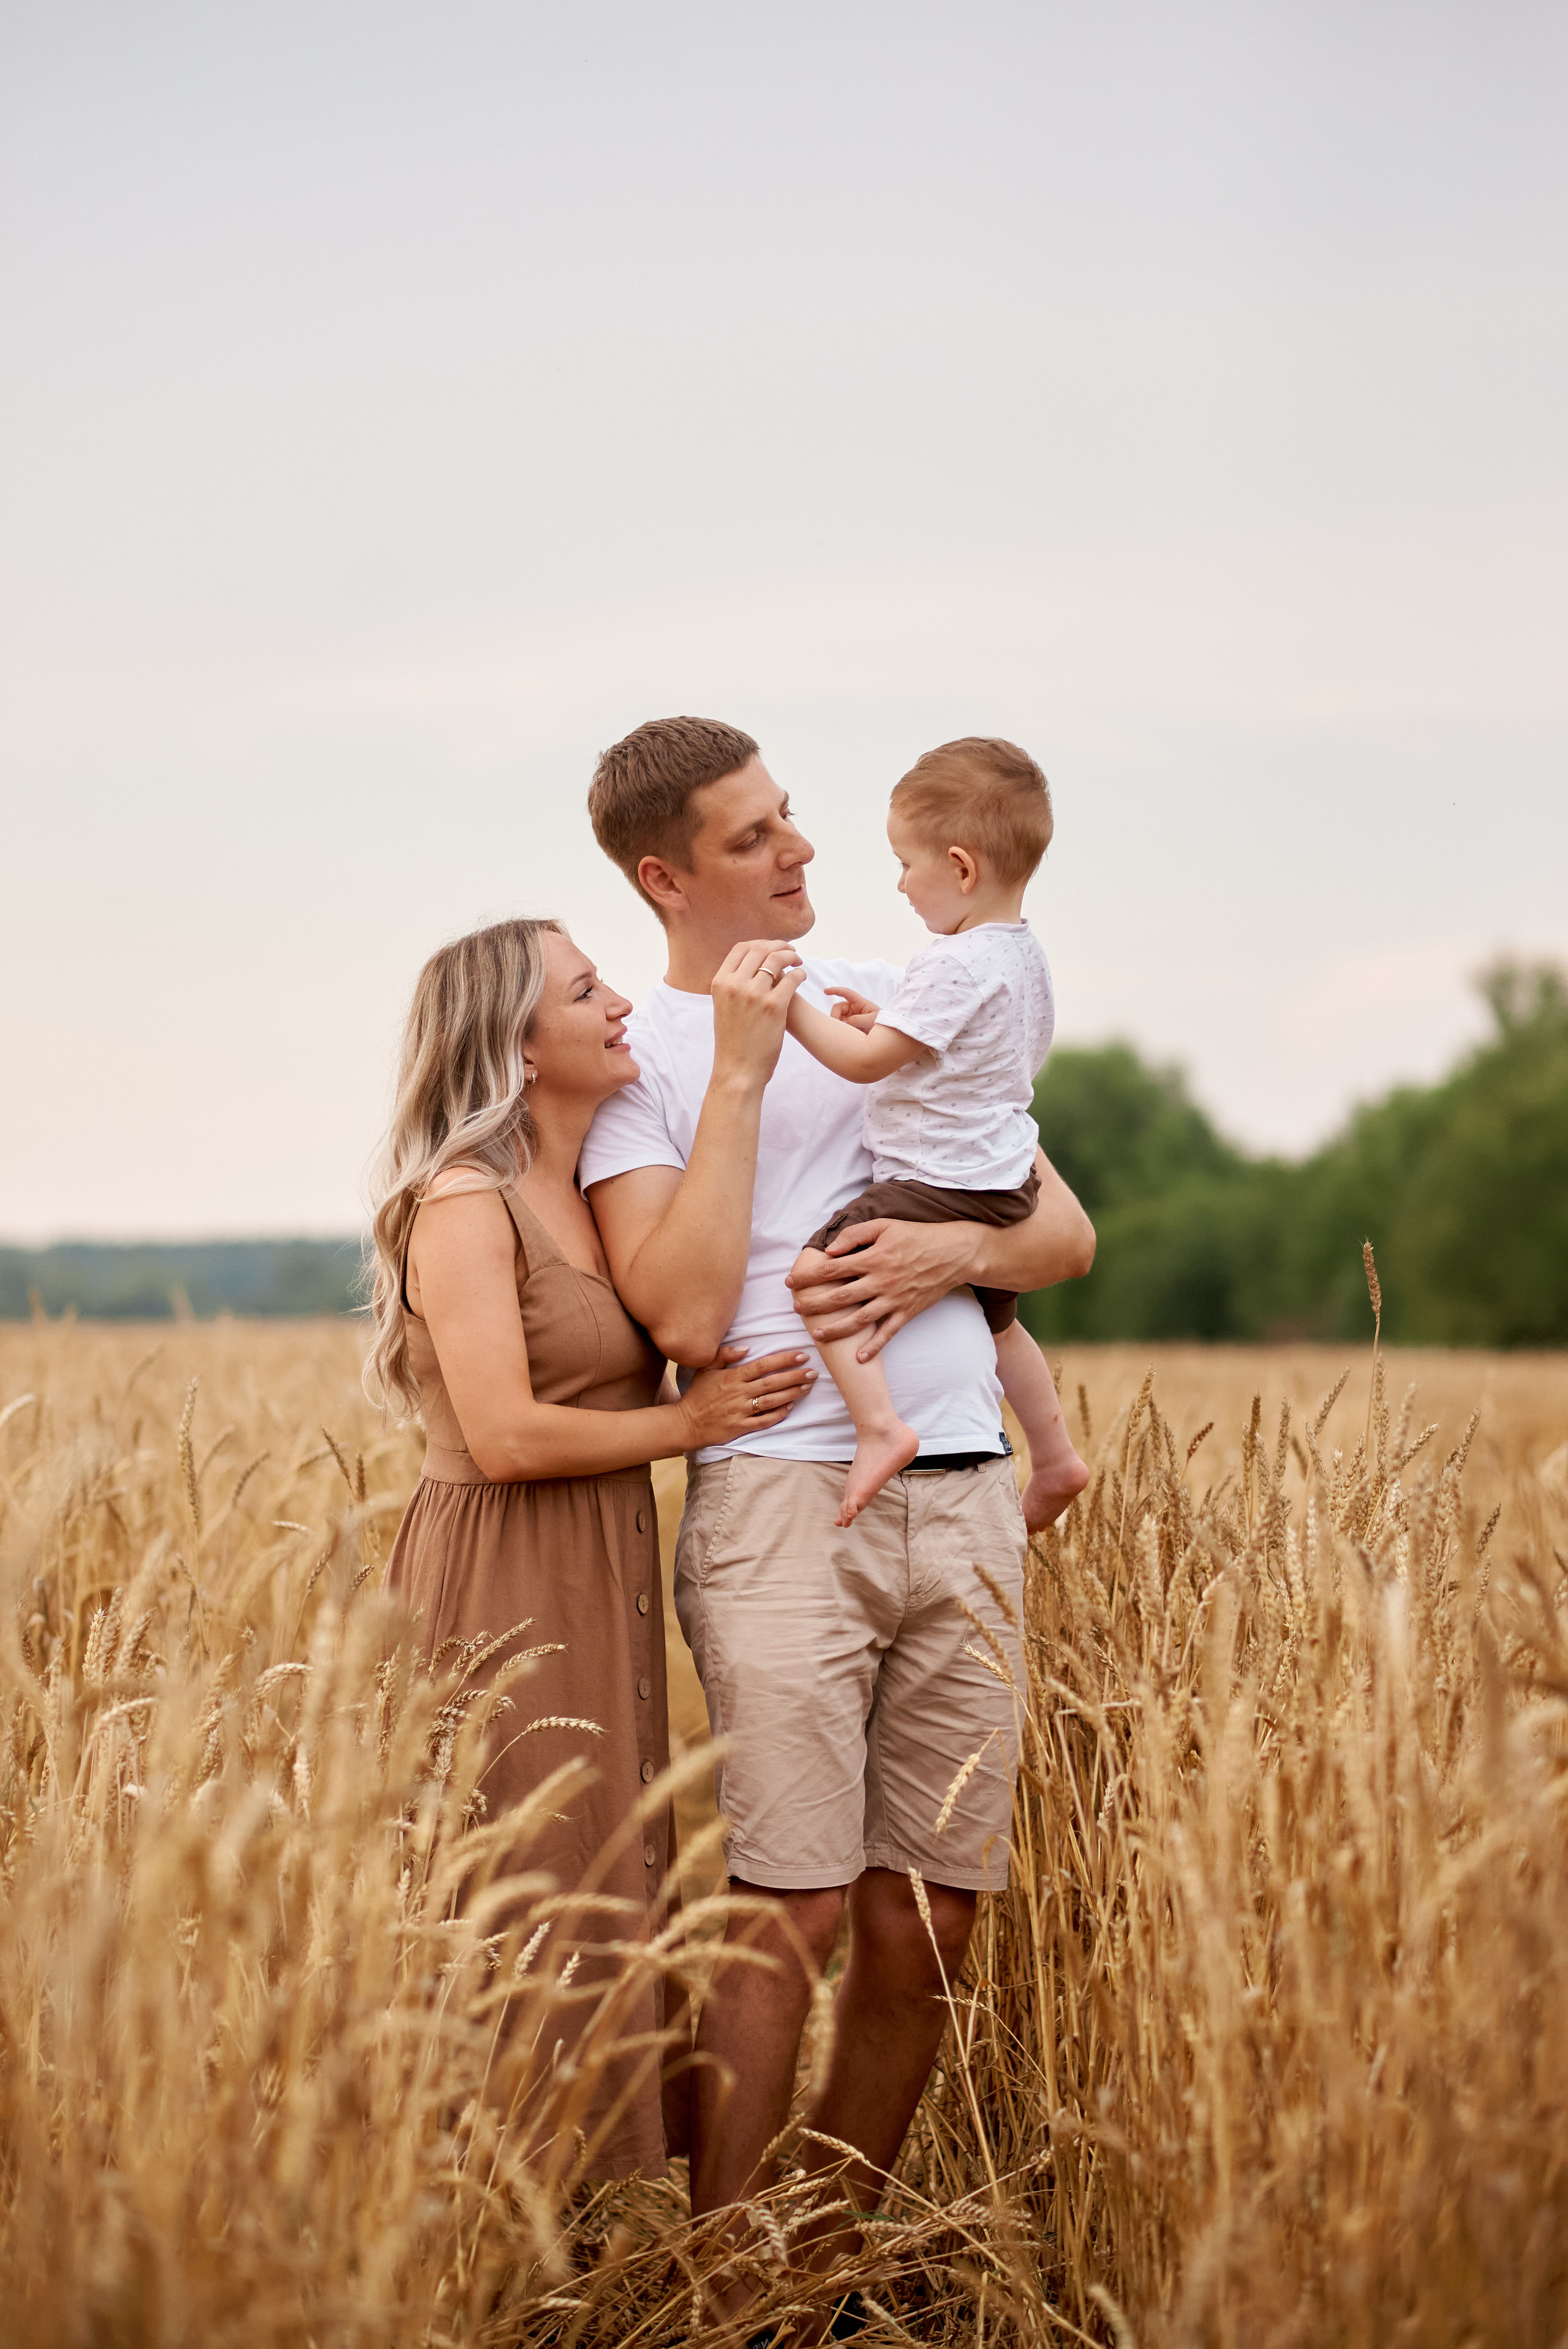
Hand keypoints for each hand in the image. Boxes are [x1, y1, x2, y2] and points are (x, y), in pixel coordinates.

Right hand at [676, 1344, 817, 1447]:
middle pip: (772, 1383)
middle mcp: (738, 1393)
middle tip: (813, 1372)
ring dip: (792, 1394)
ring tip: (808, 1387)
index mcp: (732, 1377)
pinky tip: (790, 1407)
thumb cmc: (697, 1394)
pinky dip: (779, 1414)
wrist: (685, 1423)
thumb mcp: (705, 1369)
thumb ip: (724, 1355)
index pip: (763, 1365)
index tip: (801, 1355)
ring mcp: (740, 1411)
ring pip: (772, 1401)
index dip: (784, 1359)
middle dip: (795, 1376)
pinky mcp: (740, 1427)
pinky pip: (764, 1421)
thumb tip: (746, 1347)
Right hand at [710, 941, 805, 1088]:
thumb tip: (752, 965)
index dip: (760, 943)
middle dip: (779, 946)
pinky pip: (792, 978)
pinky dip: (800, 974)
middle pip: (761, 949)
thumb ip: (733, 985)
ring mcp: (754, 994)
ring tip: (799, 962)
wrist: (737, 1070)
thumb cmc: (734, 1041)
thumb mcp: (724, 1007)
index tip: (772, 947)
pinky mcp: (773, 1006)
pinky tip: (802, 978)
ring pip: (778, 959)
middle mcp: (734, 985)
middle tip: (791, 952)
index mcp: (720, 983)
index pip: (741, 948)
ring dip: (792, 956)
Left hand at [785, 1218, 977, 1360]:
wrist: (953, 1253)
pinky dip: (873, 1346)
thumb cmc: (917, 1236)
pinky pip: (888, 1333)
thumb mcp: (885, 1226)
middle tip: (796, 1310)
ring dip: (836, 1329)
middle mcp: (880, 1281)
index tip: (791, 1283)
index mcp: (872, 1258)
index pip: (832, 1270)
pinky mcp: (907, 1312)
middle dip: (815, 1305)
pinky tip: (858, 1357)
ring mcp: (894, 1299)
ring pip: (859, 1319)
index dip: (809, 1277)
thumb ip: (855, 1235)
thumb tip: (830, 1250)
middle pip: (840, 1297)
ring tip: (817, 1335)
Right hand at [824, 986, 879, 1032]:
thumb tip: (843, 1022)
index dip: (836, 991)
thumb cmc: (882, 1024)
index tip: (825, 991)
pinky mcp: (849, 1027)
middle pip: (838, 1008)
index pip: (847, 993)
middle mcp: (854, 1009)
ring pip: (837, 1018)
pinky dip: (840, 1031)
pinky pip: (840, 1027)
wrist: (885, 1037)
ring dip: (838, 1025)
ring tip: (845, 1033)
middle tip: (839, 1026)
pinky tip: (845, 1036)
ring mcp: (851, 1018)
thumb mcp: (872, 1020)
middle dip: (835, 1016)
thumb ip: (858, 1019)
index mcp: (860, 1003)